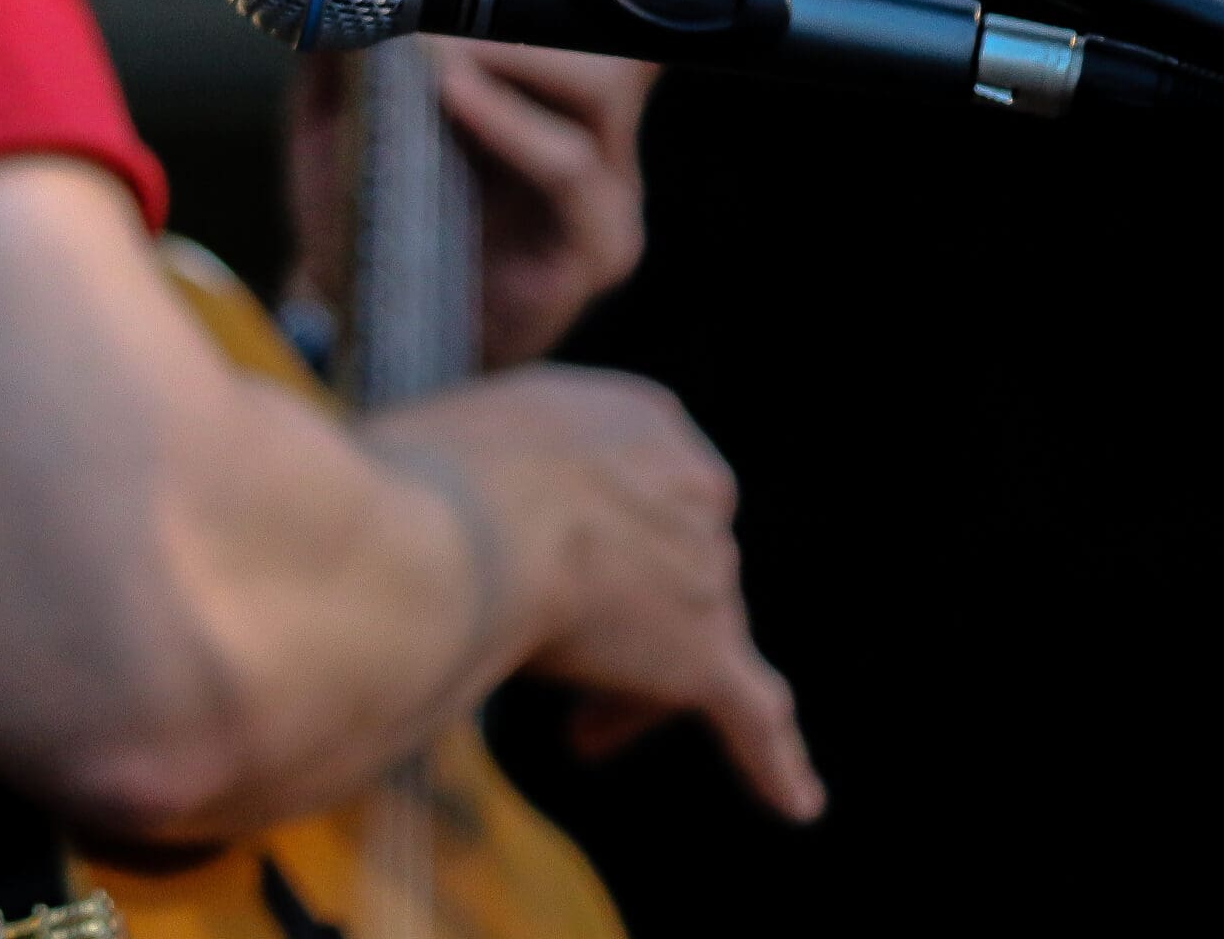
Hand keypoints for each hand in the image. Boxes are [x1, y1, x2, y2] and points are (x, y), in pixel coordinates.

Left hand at [280, 41, 654, 367]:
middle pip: (607, 45)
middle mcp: (597, 144)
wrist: (359, 328)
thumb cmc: (363, 219)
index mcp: (551, 102)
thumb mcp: (337, 123)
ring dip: (510, 57)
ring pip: (598, 93)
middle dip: (526, 8)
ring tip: (434, 48)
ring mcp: (604, 199)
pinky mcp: (594, 252)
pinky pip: (568, 169)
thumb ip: (338, 55)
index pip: (592, 19)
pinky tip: (453, 96)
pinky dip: (510, 124)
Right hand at [376, 366, 823, 822]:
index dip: (599, 542)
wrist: (450, 529)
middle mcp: (693, 482)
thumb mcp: (472, 433)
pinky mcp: (705, 656)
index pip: (642, 489)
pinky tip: (799, 805)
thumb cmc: (424, 474)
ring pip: (687, 640)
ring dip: (636, 686)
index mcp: (640, 417)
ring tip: (578, 734)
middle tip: (558, 658)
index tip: (553, 576)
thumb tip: (471, 510)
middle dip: (624, 619)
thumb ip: (506, 468)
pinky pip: (754, 716)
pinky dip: (773, 762)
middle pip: (673, 567)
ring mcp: (707, 570)